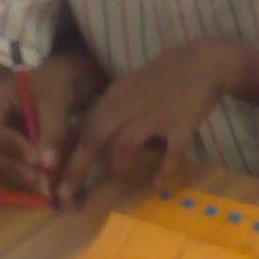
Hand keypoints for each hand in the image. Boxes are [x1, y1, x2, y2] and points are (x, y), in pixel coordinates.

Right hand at [0, 66, 77, 197]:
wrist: (52, 83)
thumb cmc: (52, 85)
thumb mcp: (55, 103)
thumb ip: (51, 132)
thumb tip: (46, 165)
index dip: (11, 148)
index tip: (36, 161)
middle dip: (11, 167)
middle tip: (39, 181)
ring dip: (14, 175)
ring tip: (41, 185)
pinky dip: (16, 174)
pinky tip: (36, 182)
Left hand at [58, 40, 244, 197]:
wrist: (204, 61)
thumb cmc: (166, 76)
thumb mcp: (131, 89)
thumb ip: (112, 111)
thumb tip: (92, 140)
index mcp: (114, 98)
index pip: (82, 129)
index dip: (66, 157)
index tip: (54, 182)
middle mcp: (128, 106)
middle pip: (94, 138)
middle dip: (77, 169)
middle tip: (66, 197)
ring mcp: (155, 115)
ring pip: (124, 144)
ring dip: (118, 167)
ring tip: (119, 180)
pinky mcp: (181, 123)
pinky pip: (171, 153)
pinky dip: (164, 171)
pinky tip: (159, 183)